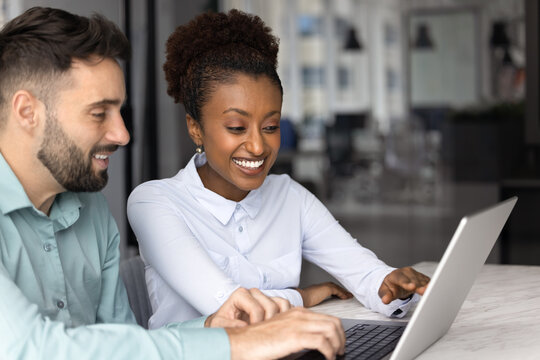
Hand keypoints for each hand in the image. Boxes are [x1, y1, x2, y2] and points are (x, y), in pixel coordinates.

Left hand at [205, 287, 290, 327]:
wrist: (227, 323)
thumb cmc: (223, 323)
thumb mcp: (219, 325)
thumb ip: (228, 325)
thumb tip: (243, 325)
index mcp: (241, 294)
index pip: (257, 309)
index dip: (256, 325)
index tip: (252, 335)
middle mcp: (254, 292)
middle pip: (271, 306)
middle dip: (269, 324)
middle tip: (262, 335)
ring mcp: (265, 296)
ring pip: (282, 304)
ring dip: (280, 320)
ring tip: (270, 332)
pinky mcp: (273, 301)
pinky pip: (287, 306)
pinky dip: (287, 317)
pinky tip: (279, 328)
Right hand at [226, 307, 344, 359]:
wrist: (241, 343)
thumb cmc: (258, 340)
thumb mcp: (282, 332)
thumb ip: (297, 332)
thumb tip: (314, 342)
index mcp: (296, 312)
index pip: (327, 317)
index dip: (337, 331)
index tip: (338, 344)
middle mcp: (299, 315)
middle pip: (333, 322)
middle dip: (342, 337)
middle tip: (341, 350)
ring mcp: (297, 324)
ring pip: (331, 329)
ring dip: (338, 344)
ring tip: (335, 354)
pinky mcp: (294, 336)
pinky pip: (322, 342)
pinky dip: (329, 351)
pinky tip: (328, 358)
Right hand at [297, 282, 352, 306]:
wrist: (298, 299)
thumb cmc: (300, 303)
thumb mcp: (308, 305)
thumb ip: (314, 306)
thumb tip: (317, 315)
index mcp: (315, 290)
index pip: (327, 289)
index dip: (335, 292)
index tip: (340, 296)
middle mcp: (320, 287)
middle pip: (333, 287)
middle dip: (340, 291)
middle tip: (347, 295)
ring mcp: (323, 287)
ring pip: (336, 288)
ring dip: (343, 292)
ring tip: (349, 296)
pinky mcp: (326, 288)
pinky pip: (337, 291)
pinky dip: (342, 294)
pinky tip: (346, 297)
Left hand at [378, 267, 429, 304]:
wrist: (395, 281)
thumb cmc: (390, 287)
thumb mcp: (384, 291)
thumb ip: (385, 296)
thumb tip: (385, 300)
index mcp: (395, 275)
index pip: (401, 279)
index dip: (407, 283)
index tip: (413, 287)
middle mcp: (406, 272)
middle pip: (414, 280)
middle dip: (420, 286)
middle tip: (425, 292)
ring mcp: (415, 273)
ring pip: (422, 280)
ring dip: (427, 286)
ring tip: (432, 292)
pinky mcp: (421, 277)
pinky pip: (427, 281)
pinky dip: (430, 286)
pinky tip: (434, 290)